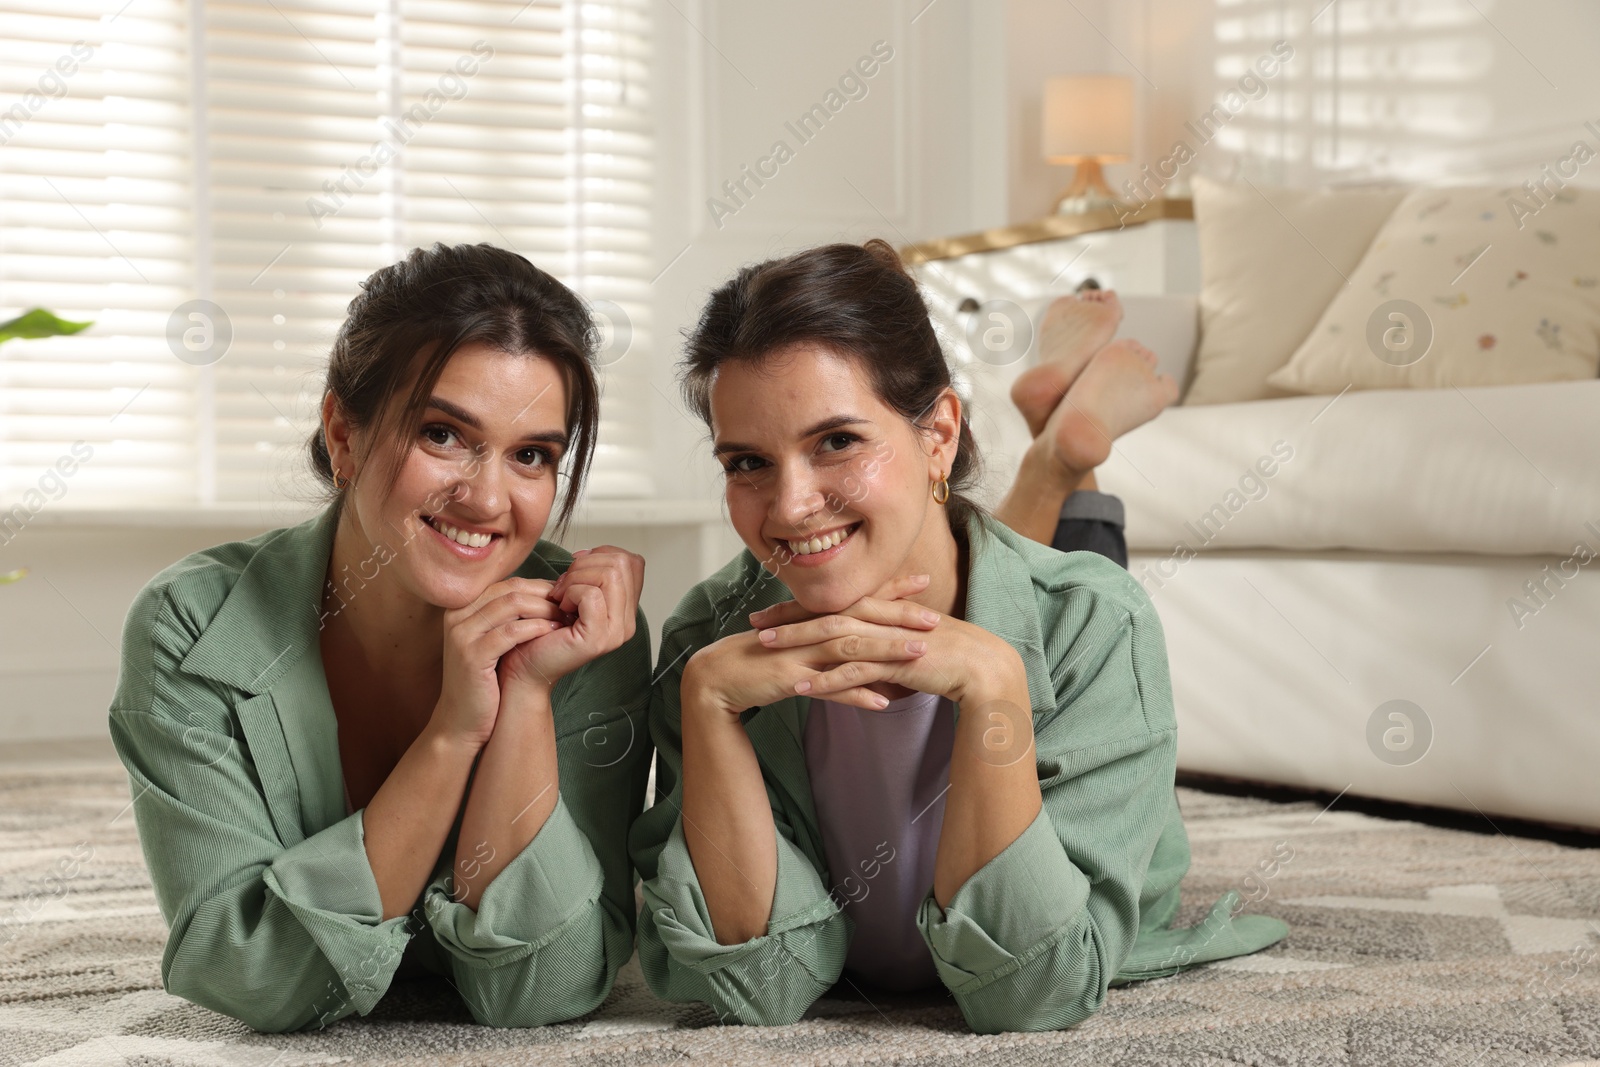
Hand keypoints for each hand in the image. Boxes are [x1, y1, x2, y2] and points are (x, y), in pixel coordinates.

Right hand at [433, 578, 567, 747]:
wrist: (461, 721)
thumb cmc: (484, 682)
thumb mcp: (491, 642)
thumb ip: (508, 618)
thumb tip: (547, 595)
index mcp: (462, 608)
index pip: (508, 584)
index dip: (540, 587)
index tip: (565, 597)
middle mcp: (457, 616)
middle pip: (510, 590)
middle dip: (545, 596)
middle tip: (570, 606)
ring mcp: (462, 635)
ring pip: (511, 606)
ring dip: (544, 610)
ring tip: (565, 618)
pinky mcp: (471, 656)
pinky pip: (509, 633)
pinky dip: (535, 629)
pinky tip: (552, 633)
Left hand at [498, 545, 643, 695]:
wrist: (526, 667)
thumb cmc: (542, 631)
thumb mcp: (573, 594)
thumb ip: (590, 575)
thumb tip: (587, 553)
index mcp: (625, 611)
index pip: (632, 562)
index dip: (602, 554)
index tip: (575, 570)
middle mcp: (627, 622)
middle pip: (621, 563)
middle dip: (585, 564)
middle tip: (563, 586)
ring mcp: (616, 632)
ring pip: (609, 575)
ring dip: (576, 578)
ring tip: (560, 597)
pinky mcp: (598, 637)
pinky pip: (591, 594)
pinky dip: (570, 592)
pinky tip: (559, 608)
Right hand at [682, 575, 940, 717]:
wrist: (717, 677)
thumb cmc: (758, 660)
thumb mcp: (796, 644)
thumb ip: (825, 641)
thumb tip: (856, 642)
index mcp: (812, 618)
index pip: (857, 598)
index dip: (890, 590)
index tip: (922, 581)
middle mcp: (809, 630)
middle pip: (861, 619)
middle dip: (899, 618)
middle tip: (934, 618)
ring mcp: (800, 654)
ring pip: (851, 649)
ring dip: (887, 651)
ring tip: (920, 654)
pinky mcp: (791, 680)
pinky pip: (829, 688)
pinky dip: (857, 694)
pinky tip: (883, 702)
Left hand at [750, 578, 1025, 709]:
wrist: (984, 668)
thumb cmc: (952, 658)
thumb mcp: (912, 644)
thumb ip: (887, 645)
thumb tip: (866, 657)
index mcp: (885, 610)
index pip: (836, 604)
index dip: (802, 606)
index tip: (772, 610)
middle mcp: (882, 618)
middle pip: (827, 614)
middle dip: (789, 617)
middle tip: (755, 622)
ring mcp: (887, 639)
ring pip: (833, 637)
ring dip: (797, 642)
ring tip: (765, 648)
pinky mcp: (894, 663)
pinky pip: (853, 670)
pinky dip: (825, 677)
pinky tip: (800, 685)